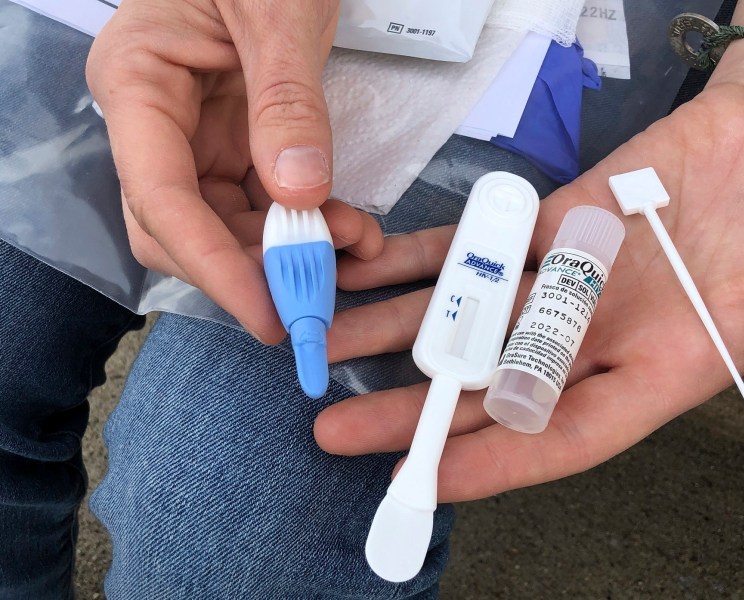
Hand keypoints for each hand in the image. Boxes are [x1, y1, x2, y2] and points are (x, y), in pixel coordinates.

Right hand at [87, 0, 382, 341]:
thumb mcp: (278, 14)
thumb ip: (286, 102)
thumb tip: (298, 191)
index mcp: (138, 84)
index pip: (160, 198)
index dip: (212, 266)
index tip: (266, 311)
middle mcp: (157, 122)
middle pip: (185, 227)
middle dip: (253, 266)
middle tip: (319, 289)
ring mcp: (196, 135)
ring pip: (228, 224)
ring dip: (289, 249)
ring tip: (355, 243)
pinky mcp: (236, 142)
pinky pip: (262, 201)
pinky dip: (304, 223)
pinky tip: (348, 228)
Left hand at [315, 35, 743, 498]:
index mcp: (666, 366)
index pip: (567, 433)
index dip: (497, 463)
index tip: (423, 483)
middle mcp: (606, 332)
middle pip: (495, 385)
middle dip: (417, 412)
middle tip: (338, 429)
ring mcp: (575, 276)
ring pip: (473, 315)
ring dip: (401, 334)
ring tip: (329, 349)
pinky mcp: (556, 221)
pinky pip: (477, 244)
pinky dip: (424, 256)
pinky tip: (373, 268)